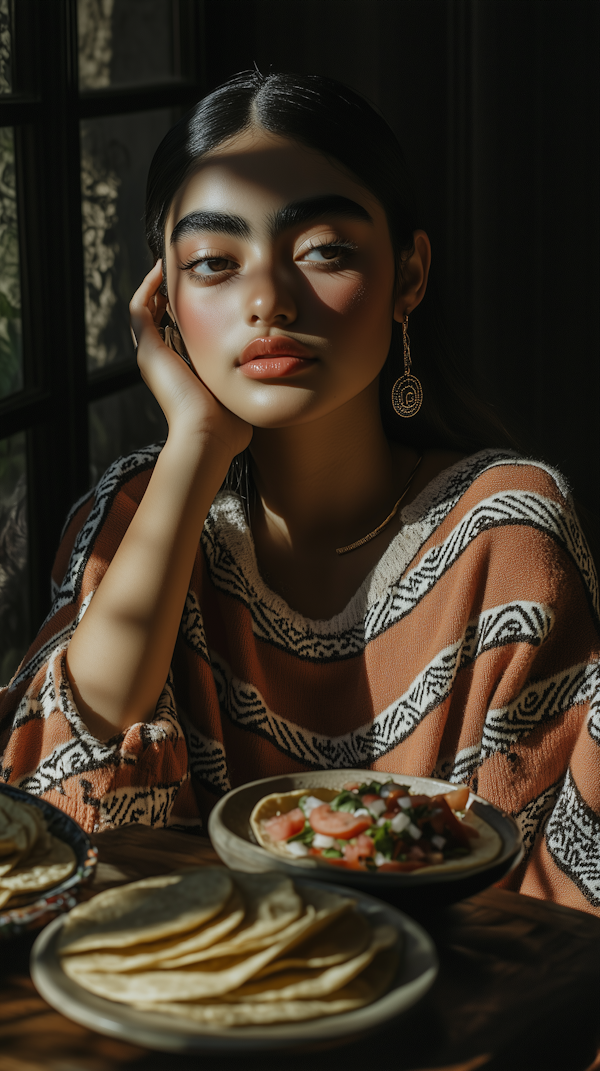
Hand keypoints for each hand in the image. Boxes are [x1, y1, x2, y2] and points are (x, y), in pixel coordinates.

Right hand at [129, 260, 251, 457]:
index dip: (189, 310)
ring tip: (170, 263)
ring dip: (156, 286)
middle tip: (185, 271)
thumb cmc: (228, 425)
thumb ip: (249, 380)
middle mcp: (161, 362)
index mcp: (181, 371)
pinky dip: (148, 287)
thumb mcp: (241, 393)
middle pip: (159, 318)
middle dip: (171, 293)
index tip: (206, 289)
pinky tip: (162, 269)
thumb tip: (272, 370)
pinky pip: (139, 308)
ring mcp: (150, 355)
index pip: (178, 332)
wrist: (208, 435)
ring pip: (145, 310)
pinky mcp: (147, 350)